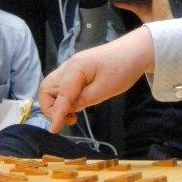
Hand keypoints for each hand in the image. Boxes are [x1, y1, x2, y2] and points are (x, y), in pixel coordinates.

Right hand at [39, 27, 156, 131]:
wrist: (134, 51)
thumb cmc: (122, 69)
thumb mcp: (105, 90)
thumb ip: (83, 100)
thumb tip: (68, 109)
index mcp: (74, 69)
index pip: (59, 96)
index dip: (55, 114)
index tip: (54, 130)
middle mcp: (68, 66)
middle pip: (46, 89)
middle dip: (51, 107)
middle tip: (69, 118)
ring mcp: (71, 67)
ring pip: (52, 87)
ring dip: (57, 103)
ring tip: (74, 113)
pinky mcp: (76, 70)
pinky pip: (62, 85)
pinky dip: (64, 97)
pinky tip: (77, 104)